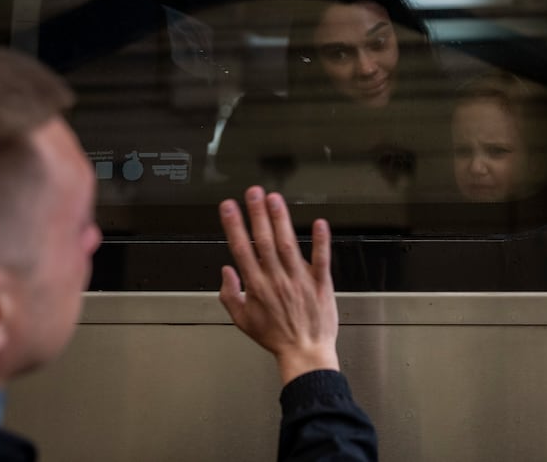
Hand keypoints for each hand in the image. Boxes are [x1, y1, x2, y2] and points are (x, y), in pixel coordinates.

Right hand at [219, 186, 339, 384]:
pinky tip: (319, 223)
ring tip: (274, 199)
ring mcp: (299, 280)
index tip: (229, 207)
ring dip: (281, 220)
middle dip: (257, 214)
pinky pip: (320, 259)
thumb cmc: (275, 337)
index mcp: (257, 286)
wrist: (305, 353)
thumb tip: (225, 271)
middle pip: (263, 241)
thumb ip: (230, 294)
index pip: (242, 250)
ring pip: (288, 244)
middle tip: (253, 192)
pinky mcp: (320, 283)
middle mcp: (276, 279)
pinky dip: (320, 241)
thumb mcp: (243, 321)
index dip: (234, 226)